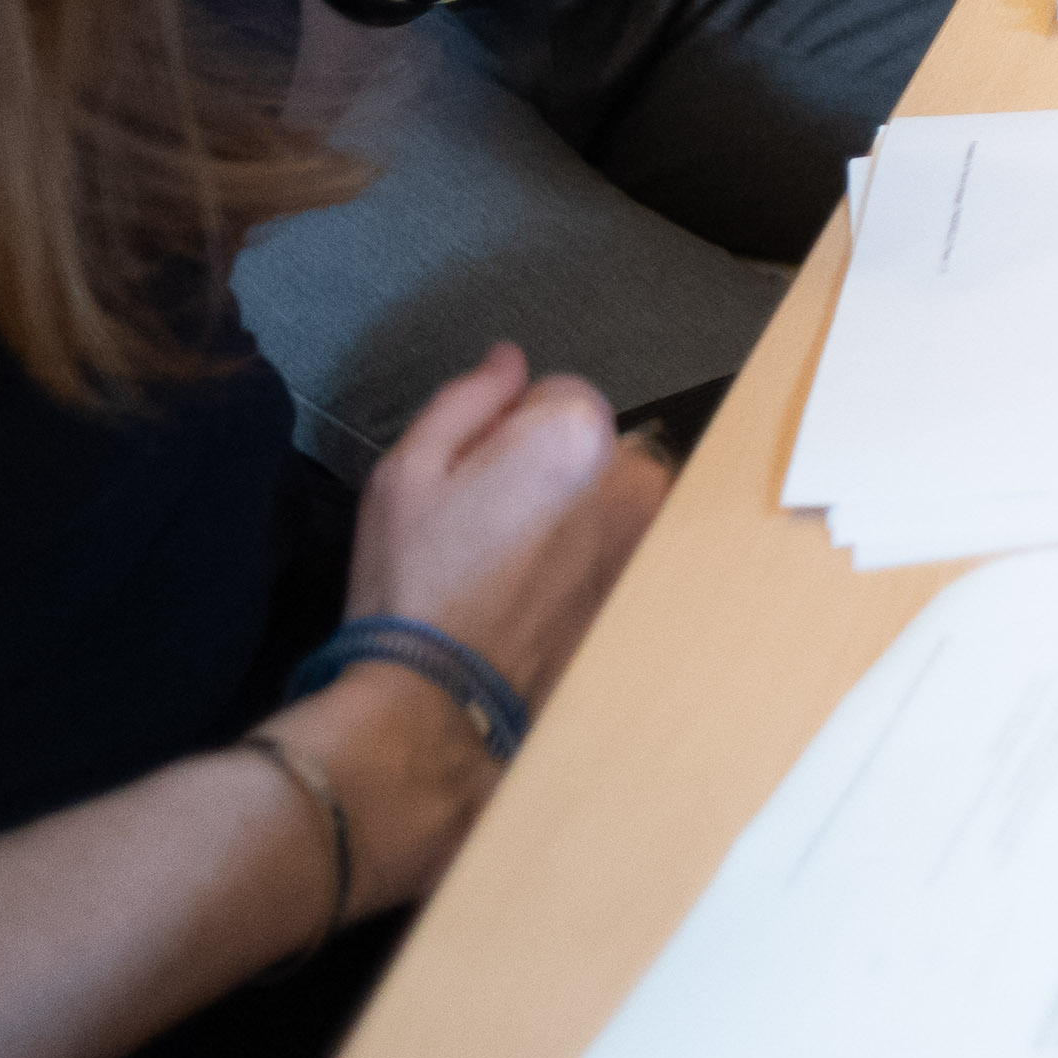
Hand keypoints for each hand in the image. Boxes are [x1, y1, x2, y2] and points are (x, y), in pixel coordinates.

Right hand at [280, 344, 671, 911]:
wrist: (434, 699)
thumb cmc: (414, 580)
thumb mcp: (409, 468)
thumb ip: (470, 397)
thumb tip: (510, 358)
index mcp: (578, 433)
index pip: (555, 393)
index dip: (504, 431)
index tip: (471, 480)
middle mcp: (635, 479)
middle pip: (590, 444)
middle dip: (546, 469)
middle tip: (484, 526)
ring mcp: (648, 540)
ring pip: (605, 497)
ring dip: (569, 516)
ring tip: (506, 567)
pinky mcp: (646, 591)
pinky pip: (615, 550)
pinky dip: (583, 562)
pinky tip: (532, 597)